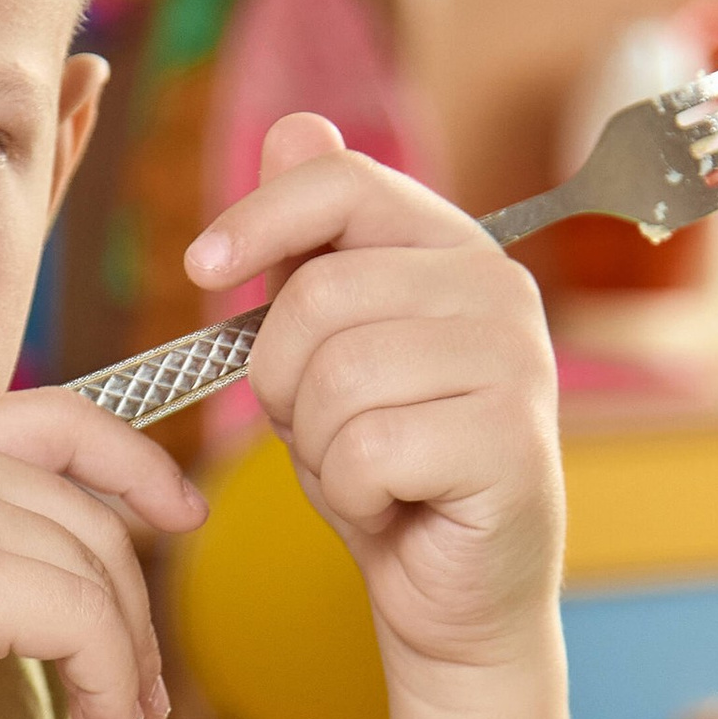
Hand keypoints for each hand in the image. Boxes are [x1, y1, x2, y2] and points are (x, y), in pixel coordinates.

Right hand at [0, 393, 204, 718]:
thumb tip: (34, 592)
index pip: (60, 417)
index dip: (135, 461)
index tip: (177, 511)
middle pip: (92, 514)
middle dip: (135, 605)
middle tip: (144, 686)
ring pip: (100, 575)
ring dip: (128, 662)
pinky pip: (88, 623)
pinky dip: (113, 682)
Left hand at [186, 117, 560, 684]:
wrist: (452, 593)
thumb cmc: (386, 467)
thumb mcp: (326, 348)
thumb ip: (311, 246)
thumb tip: (293, 125)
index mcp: (455, 250)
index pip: (343, 181)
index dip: (259, 217)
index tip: (200, 269)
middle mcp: (501, 291)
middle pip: (320, 294)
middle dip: (282, 377)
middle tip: (320, 426)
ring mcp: (517, 366)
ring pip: (337, 376)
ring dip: (318, 444)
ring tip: (362, 467)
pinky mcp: (512, 444)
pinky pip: (368, 449)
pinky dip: (352, 493)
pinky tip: (392, 504)